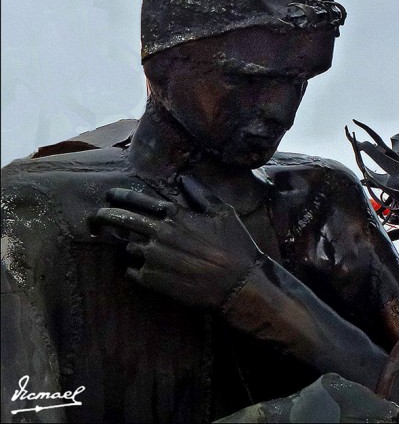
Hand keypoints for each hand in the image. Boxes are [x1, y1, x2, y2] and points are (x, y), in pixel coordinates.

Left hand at [91, 175, 263, 310]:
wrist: (237, 284)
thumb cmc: (234, 245)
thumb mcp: (223, 213)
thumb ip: (201, 194)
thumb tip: (185, 179)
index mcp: (175, 216)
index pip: (139, 201)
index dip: (121, 196)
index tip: (110, 195)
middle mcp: (159, 234)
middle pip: (122, 221)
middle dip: (105, 216)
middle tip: (96, 217)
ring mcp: (152, 258)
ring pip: (128, 247)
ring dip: (129, 245)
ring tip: (134, 247)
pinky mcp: (151, 280)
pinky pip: (131, 271)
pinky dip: (134, 268)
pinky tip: (143, 268)